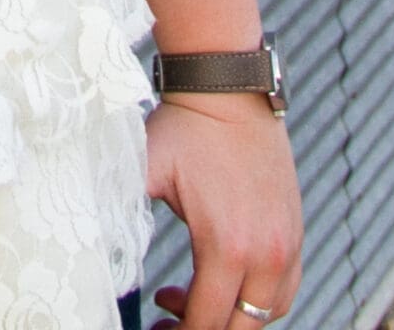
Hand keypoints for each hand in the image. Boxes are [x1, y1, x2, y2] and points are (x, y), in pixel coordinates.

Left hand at [146, 95, 302, 327]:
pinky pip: (285, 290)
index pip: (207, 321)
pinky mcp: (294, 232)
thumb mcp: (145, 170)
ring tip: (192, 297)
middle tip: (169, 321)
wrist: (228, 88)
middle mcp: (266, 254)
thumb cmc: (185, 127)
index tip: (156, 322)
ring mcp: (286, 245)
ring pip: (267, 315)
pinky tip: (225, 282)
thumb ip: (124, 215)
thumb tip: (98, 249)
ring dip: (231, 317)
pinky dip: (258, 300)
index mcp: (227, 246)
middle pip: (240, 328)